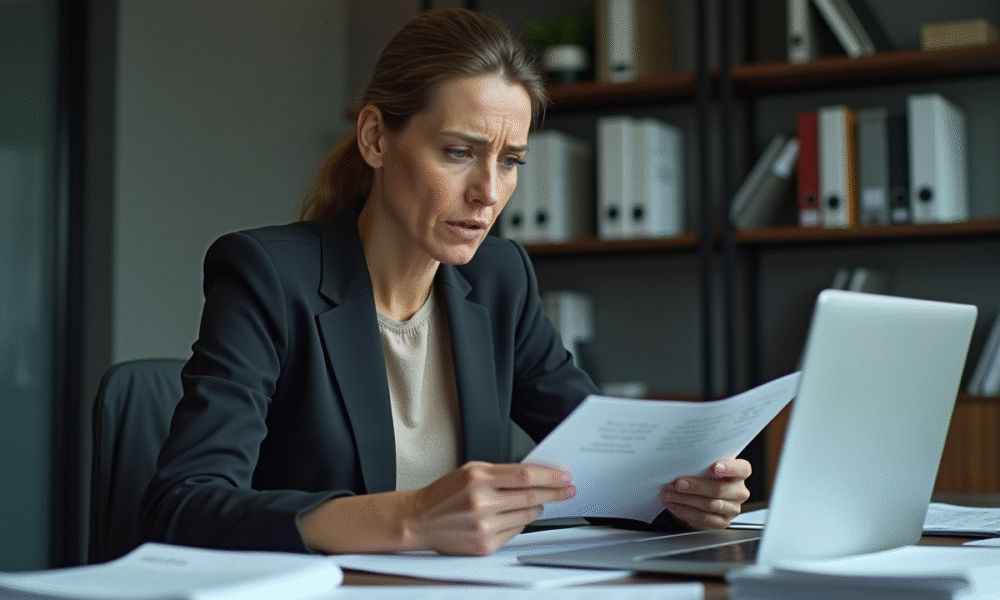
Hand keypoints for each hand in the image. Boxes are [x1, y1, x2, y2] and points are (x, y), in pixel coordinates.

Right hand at [404, 461, 574, 555]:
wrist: (420, 520)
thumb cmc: (444, 493)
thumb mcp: (470, 471)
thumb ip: (500, 472)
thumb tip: (533, 475)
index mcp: (477, 478)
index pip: (525, 475)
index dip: (549, 475)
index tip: (564, 476)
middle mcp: (481, 502)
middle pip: (531, 496)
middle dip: (554, 492)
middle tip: (568, 489)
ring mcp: (484, 526)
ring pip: (527, 515)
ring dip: (540, 507)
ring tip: (542, 501)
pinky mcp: (485, 545)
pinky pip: (516, 531)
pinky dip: (522, 521)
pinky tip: (519, 515)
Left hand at [659, 458, 750, 529]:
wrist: (702, 497)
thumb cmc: (705, 476)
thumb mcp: (705, 467)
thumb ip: (700, 463)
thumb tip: (678, 460)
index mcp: (739, 474)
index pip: (742, 469)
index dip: (730, 468)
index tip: (715, 467)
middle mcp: (739, 491)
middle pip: (720, 489)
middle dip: (697, 486)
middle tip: (678, 483)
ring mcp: (732, 508)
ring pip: (709, 504)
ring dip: (685, 499)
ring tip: (669, 494)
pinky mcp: (722, 522)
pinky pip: (703, 518)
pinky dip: (685, 511)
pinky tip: (674, 506)